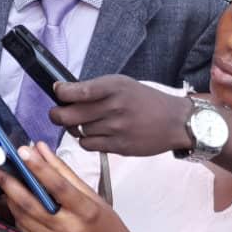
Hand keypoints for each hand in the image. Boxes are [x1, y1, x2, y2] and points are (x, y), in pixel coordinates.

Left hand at [0, 143, 145, 231]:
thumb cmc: (104, 224)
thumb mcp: (91, 194)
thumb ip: (63, 171)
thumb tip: (40, 148)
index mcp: (85, 212)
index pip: (59, 187)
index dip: (39, 168)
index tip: (23, 151)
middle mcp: (68, 229)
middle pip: (31, 204)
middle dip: (9, 184)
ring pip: (22, 217)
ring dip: (9, 197)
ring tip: (2, 180)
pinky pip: (23, 229)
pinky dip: (16, 212)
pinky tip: (14, 200)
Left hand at [50, 75, 192, 155]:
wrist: (175, 122)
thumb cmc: (144, 100)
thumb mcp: (122, 84)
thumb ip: (95, 88)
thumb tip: (64, 91)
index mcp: (114, 87)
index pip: (78, 91)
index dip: (61, 93)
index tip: (58, 91)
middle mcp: (114, 107)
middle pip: (69, 115)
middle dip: (56, 114)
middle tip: (57, 113)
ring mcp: (116, 129)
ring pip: (77, 131)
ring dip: (73, 128)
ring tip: (81, 122)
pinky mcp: (119, 147)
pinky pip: (88, 145)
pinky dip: (85, 140)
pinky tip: (94, 134)